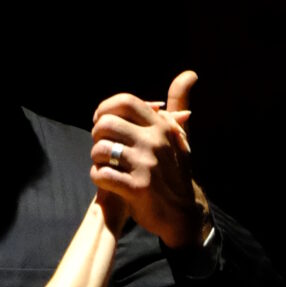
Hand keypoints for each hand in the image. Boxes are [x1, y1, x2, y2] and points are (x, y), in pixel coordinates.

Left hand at [90, 71, 206, 247]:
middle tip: (103, 146)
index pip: (125, 102)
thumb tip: (189, 74)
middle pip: (106, 124)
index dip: (105, 109)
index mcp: (161, 126)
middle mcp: (154, 142)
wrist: (182, 213)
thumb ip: (178, 103)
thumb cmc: (175, 170)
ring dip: (96, 158)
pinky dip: (98, 177)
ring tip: (105, 164)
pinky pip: (101, 174)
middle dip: (97, 136)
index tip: (101, 122)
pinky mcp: (137, 188)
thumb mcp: (178, 135)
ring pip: (99, 149)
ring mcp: (145, 165)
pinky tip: (107, 180)